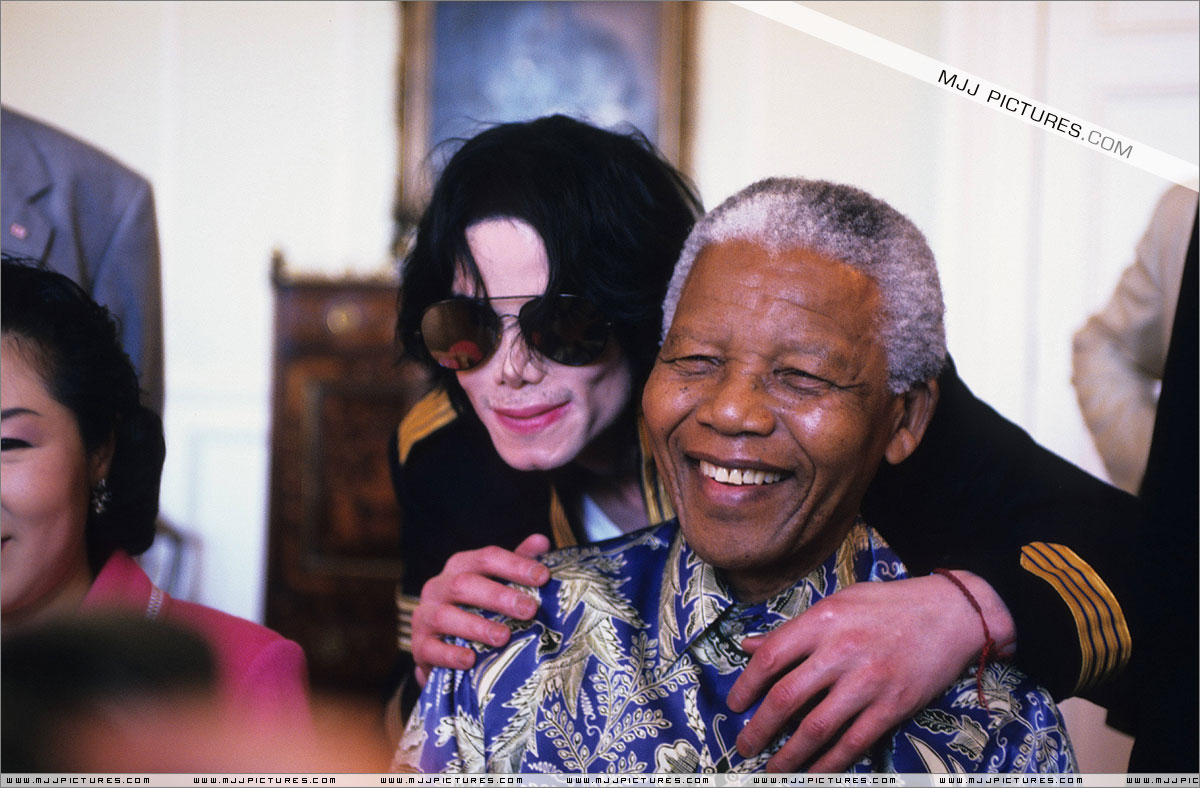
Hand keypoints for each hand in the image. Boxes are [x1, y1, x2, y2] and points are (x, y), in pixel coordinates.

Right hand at [411, 534, 551, 686]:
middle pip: (464, 584)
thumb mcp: (497, 583)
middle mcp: (438, 587)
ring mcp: (424, 616)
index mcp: (460, 567)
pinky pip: (431, 648)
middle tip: (529, 609)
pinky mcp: (419, 646)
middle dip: (499, 596)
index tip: (543, 577)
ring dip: (476, 626)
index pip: (486, 558)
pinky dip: (450, 654)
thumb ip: (517, 563)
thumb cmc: (476, 608)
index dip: (515, 565)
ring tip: (504, 637)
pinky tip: (470, 660)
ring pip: (445, 616)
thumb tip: (541, 541)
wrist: (441, 647)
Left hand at [726, 571, 1014, 771]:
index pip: (772, 656)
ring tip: (771, 768)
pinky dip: (829, 763)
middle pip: (786, 697)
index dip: (746, 685)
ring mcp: (868, 681)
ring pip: (815, 727)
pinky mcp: (893, 706)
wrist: (952, 613)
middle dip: (759, 728)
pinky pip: (853, 742)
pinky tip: (813, 772)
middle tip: (743, 745)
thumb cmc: (889, 605)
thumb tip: (750, 646)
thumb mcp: (838, 602)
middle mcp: (841, 651)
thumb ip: (794, 628)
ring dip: (788, 754)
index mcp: (823, 620)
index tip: (735, 705)